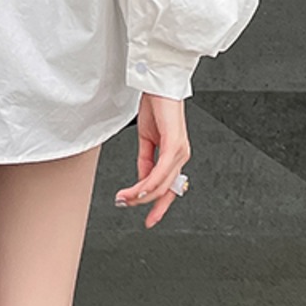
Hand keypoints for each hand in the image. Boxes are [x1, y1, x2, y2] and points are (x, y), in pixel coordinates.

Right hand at [114, 92, 190, 228]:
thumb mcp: (147, 138)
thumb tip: (142, 179)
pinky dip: (147, 183)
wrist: (159, 84)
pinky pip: (160, 171)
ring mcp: (180, 151)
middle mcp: (181, 156)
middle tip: (124, 204)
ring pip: (161, 184)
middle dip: (143, 203)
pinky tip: (137, 189)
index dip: (159, 207)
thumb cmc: (156, 105)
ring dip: (140, 195)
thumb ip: (146, 160)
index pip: (169, 188)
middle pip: (164, 190)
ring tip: (124, 198)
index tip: (149, 221)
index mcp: (175, 155)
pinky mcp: (174, 144)